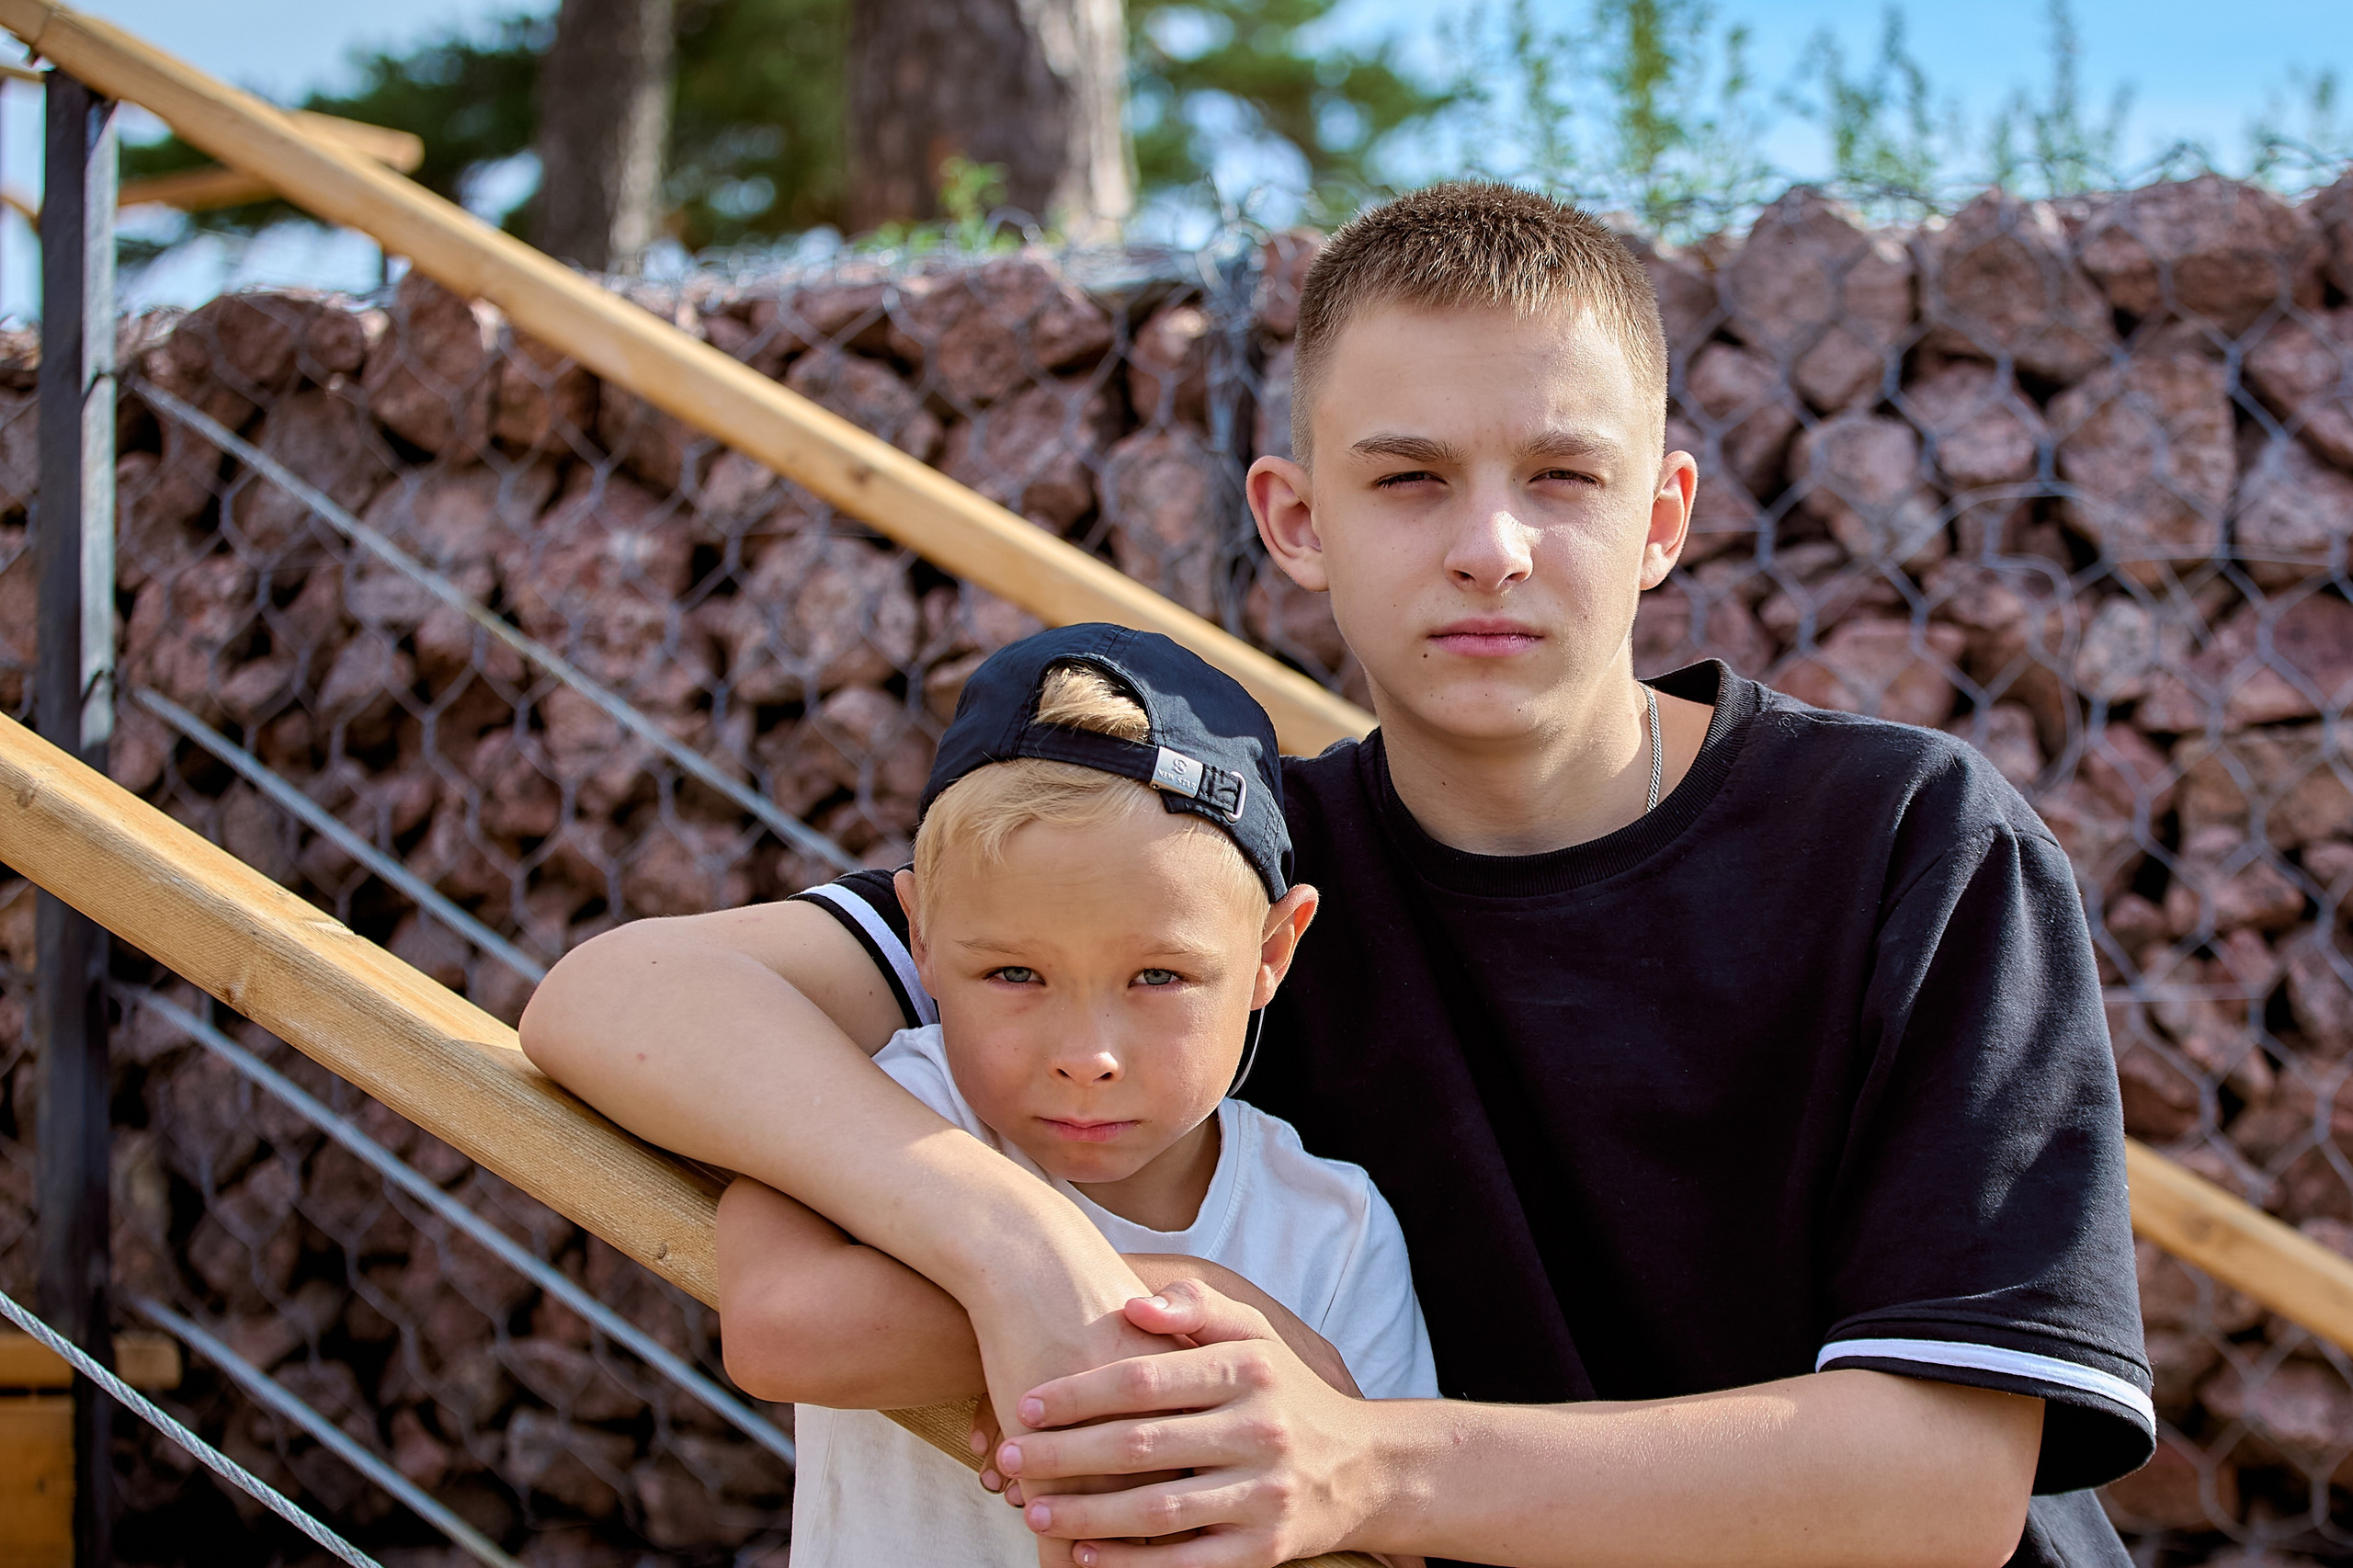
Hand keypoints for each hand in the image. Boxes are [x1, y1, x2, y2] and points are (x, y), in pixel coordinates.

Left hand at [997, 1279, 1386, 1566]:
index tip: (1028, 1402)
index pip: (1147, 1380)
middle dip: (1066, 1455)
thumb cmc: (1285, 1391)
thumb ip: (1197, 1307)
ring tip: (1033, 1509)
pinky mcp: (1266, 1548)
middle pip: (1143, 1446)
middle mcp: (1262, 1430)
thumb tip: (1132, 1304)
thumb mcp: (1256, 1335)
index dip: (1080, 1393)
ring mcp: (1266, 1493)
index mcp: (1251, 1371)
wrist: (1365, 1466)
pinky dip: (1131, 1561)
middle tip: (1011, 1457)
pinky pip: (1187, 1561)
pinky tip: (1084, 1554)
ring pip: (1158, 1508)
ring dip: (1088, 1513)